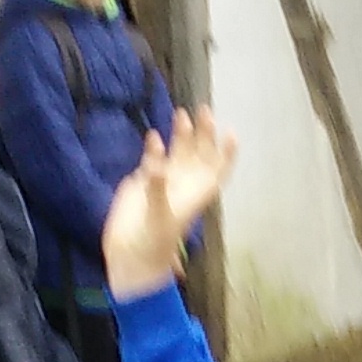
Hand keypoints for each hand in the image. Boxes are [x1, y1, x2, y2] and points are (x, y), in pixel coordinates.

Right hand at [104, 118, 234, 301]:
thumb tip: (157, 167)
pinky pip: (153, 158)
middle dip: (204, 134)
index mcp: (197, 194)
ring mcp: (165, 180)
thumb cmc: (153, 239)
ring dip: (181, 135)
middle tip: (205, 111)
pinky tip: (152, 136)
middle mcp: (185, 184)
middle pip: (199, 153)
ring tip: (182, 115)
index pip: (218, 170)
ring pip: (177, 151)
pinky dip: (153, 148)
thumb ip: (157, 189)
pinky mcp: (144, 180)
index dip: (226, 154)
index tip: (231, 134)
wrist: (130, 250)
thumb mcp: (159, 215)